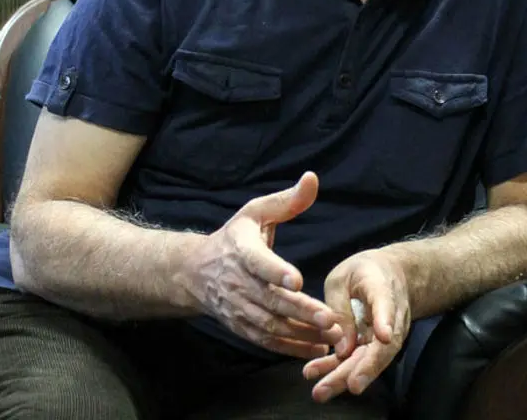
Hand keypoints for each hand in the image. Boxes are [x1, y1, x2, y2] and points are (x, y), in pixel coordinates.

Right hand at [178, 172, 343, 357]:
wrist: (195, 271)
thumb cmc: (235, 237)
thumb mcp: (256, 212)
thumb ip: (287, 200)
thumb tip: (312, 178)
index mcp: (241, 249)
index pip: (258, 262)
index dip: (276, 271)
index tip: (298, 280)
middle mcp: (237, 282)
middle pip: (270, 300)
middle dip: (300, 311)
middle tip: (330, 317)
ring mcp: (238, 307)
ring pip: (270, 324)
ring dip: (300, 332)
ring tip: (332, 334)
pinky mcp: (241, 326)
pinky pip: (266, 340)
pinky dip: (290, 347)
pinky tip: (317, 347)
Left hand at [303, 249, 410, 401]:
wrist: (392, 275)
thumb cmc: (364, 272)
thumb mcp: (344, 277)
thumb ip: (340, 309)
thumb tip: (340, 349)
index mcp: (382, 288)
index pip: (386, 305)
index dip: (385, 320)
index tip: (385, 336)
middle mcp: (391, 317)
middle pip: (380, 346)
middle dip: (362, 368)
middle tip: (343, 385)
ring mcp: (387, 335)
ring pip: (372, 360)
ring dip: (348, 377)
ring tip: (322, 391)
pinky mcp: (377, 345)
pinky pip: (361, 360)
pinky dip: (341, 370)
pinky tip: (320, 378)